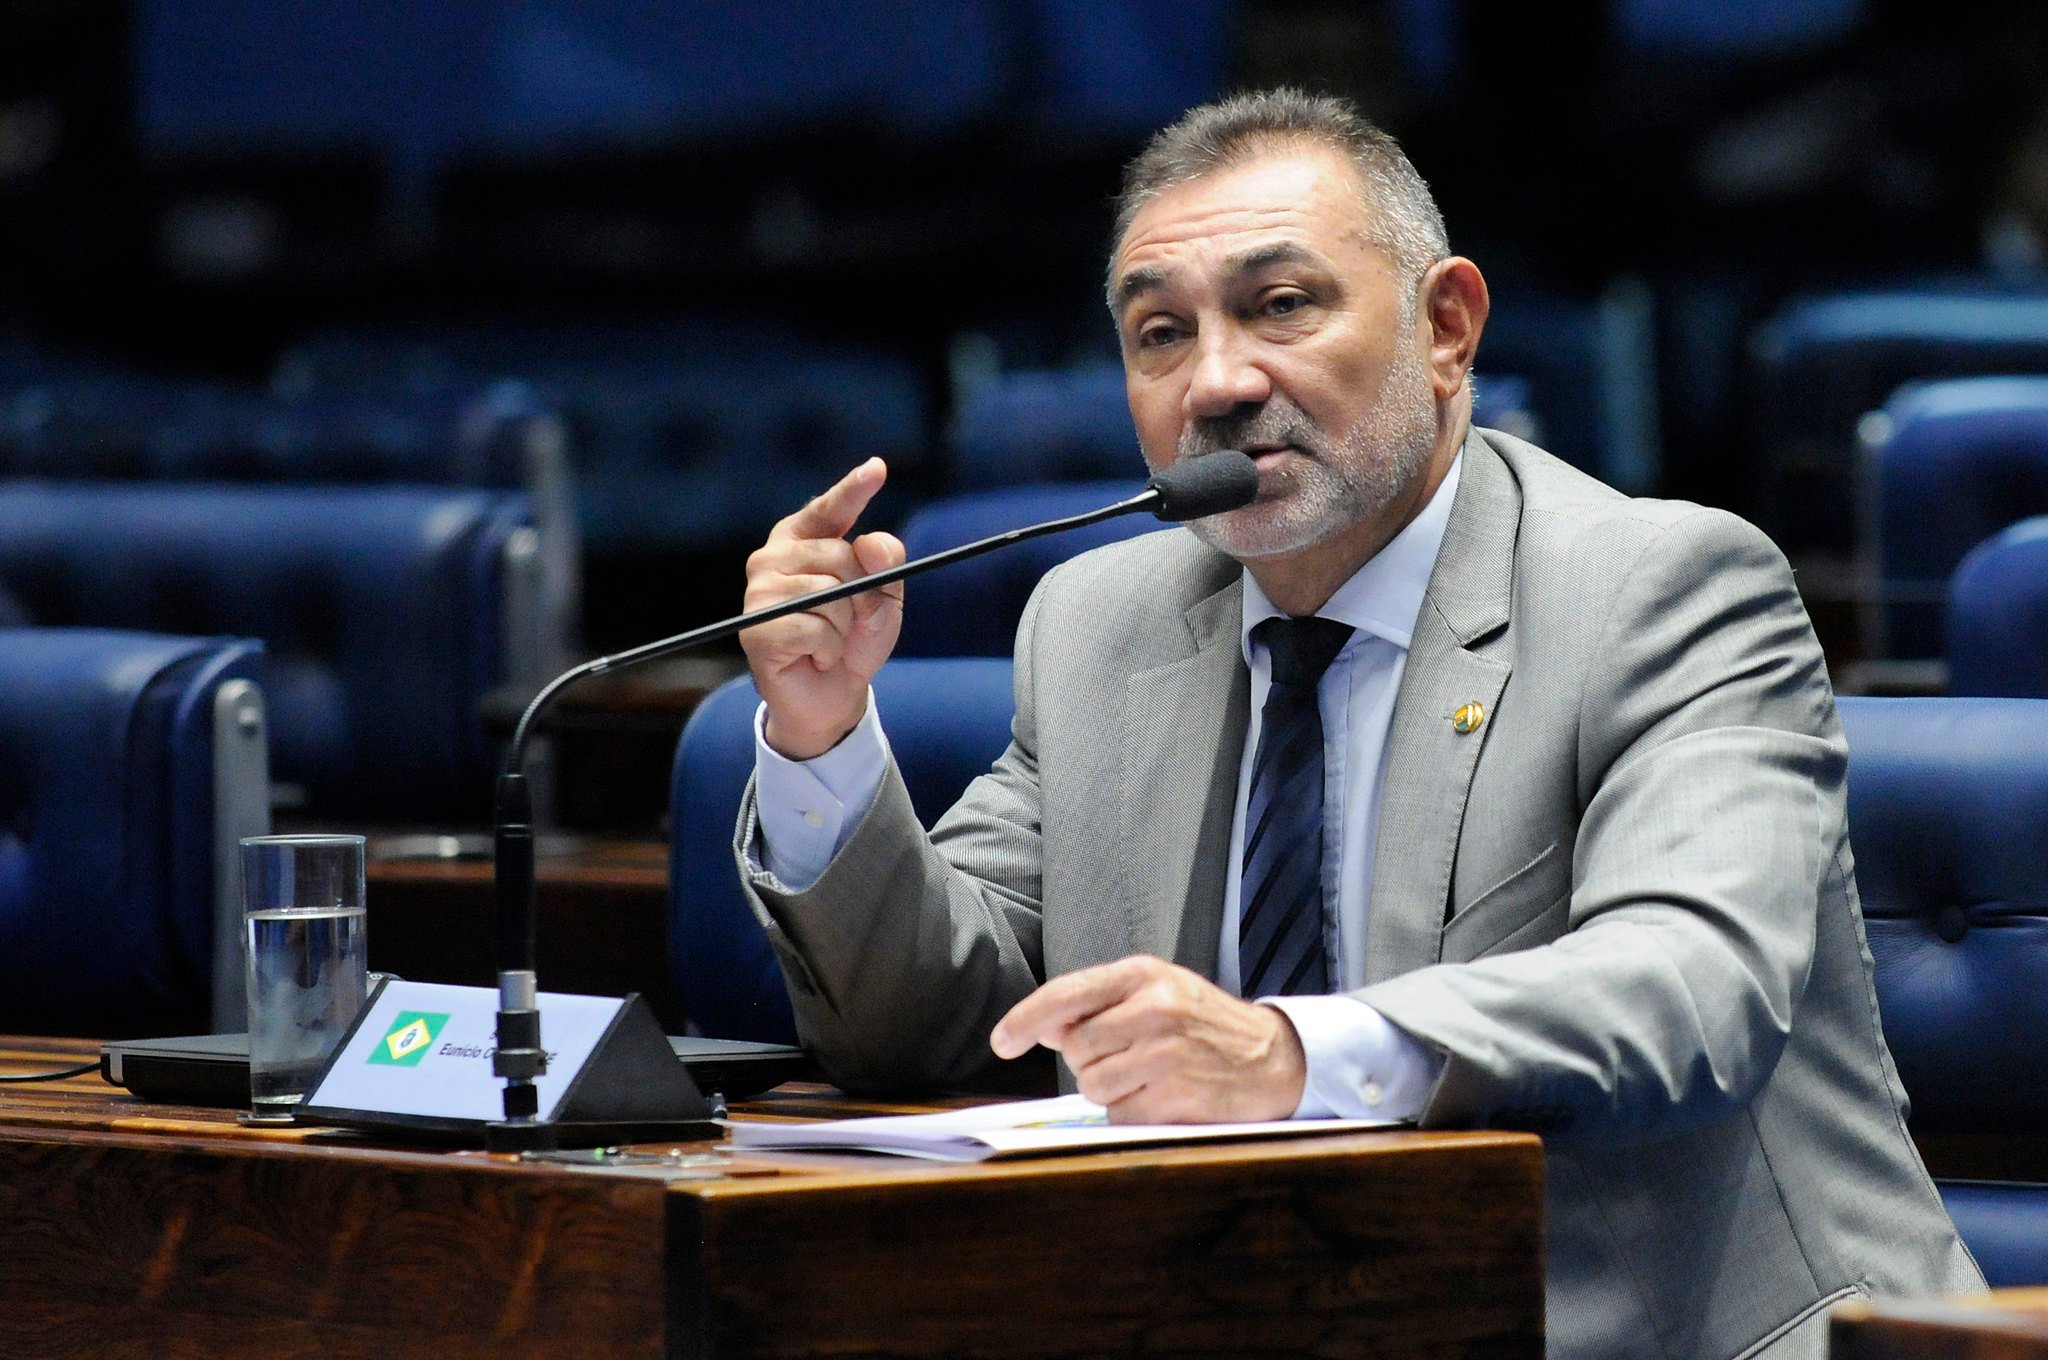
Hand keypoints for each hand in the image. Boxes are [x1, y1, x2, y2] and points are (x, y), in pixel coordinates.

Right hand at [740, 458, 907, 759]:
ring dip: (844, 627)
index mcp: (803, 540)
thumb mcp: (884, 600)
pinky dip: (828, 648)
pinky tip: (815, 655)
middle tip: (849, 621)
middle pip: (840, 557)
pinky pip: (815, 628)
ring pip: (829, 595)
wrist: (831, 695)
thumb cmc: (853, 640)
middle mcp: (773, 557)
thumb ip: (886, 565)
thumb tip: (869, 542)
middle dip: (860, 595)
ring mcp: (760, 592)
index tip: (877, 468)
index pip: (829, 508)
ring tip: (829, 641)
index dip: (852, 489)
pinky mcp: (756, 627)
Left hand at [989, 955, 1306, 1122]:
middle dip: (1089, 1058)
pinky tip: (1163, 1097)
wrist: (1275, 1057)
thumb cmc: (1207, 1024)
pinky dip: (1132, 1113)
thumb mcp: (1159, 990)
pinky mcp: (1175, 1097)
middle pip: (1075, 1047)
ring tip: (1150, 1075)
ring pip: (1092, 1085)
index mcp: (1145, 974)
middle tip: (1129, 1054)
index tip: (1003, 1042)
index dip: (1026, 1019)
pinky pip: (1118, 1116)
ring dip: (1111, 1088)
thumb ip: (1101, 1002)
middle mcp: (1154, 1009)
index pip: (1066, 994)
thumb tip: (1042, 1027)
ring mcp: (1165, 1054)